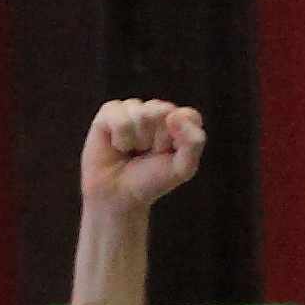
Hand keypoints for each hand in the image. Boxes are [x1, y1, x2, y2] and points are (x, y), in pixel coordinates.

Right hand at [78, 98, 206, 209]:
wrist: (118, 196)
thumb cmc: (151, 180)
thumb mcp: (183, 167)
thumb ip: (193, 142)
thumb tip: (174, 115)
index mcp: (180, 120)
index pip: (188, 115)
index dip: (178, 139)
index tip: (168, 154)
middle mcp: (157, 110)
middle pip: (163, 112)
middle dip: (155, 139)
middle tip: (146, 154)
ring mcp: (133, 108)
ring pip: (141, 114)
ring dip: (136, 140)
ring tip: (131, 150)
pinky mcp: (110, 111)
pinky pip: (120, 118)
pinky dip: (120, 139)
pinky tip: (117, 146)